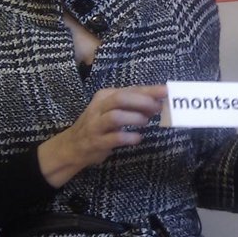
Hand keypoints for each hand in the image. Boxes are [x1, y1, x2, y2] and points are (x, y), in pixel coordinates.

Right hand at [38, 85, 166, 187]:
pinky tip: (138, 138)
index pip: (129, 90)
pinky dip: (129, 137)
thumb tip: (158, 103)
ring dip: (135, 118)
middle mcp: (98, 108)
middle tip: (158, 108)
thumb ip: (133, 106)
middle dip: (142, 102)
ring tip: (145, 122)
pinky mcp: (96, 141)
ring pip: (116, 116)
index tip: (166, 91)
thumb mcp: (113, 110)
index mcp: (104, 96)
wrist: (72, 146)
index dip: (149, 90)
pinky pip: (114, 138)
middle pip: (121, 99)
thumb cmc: (99, 125)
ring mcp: (96, 125)